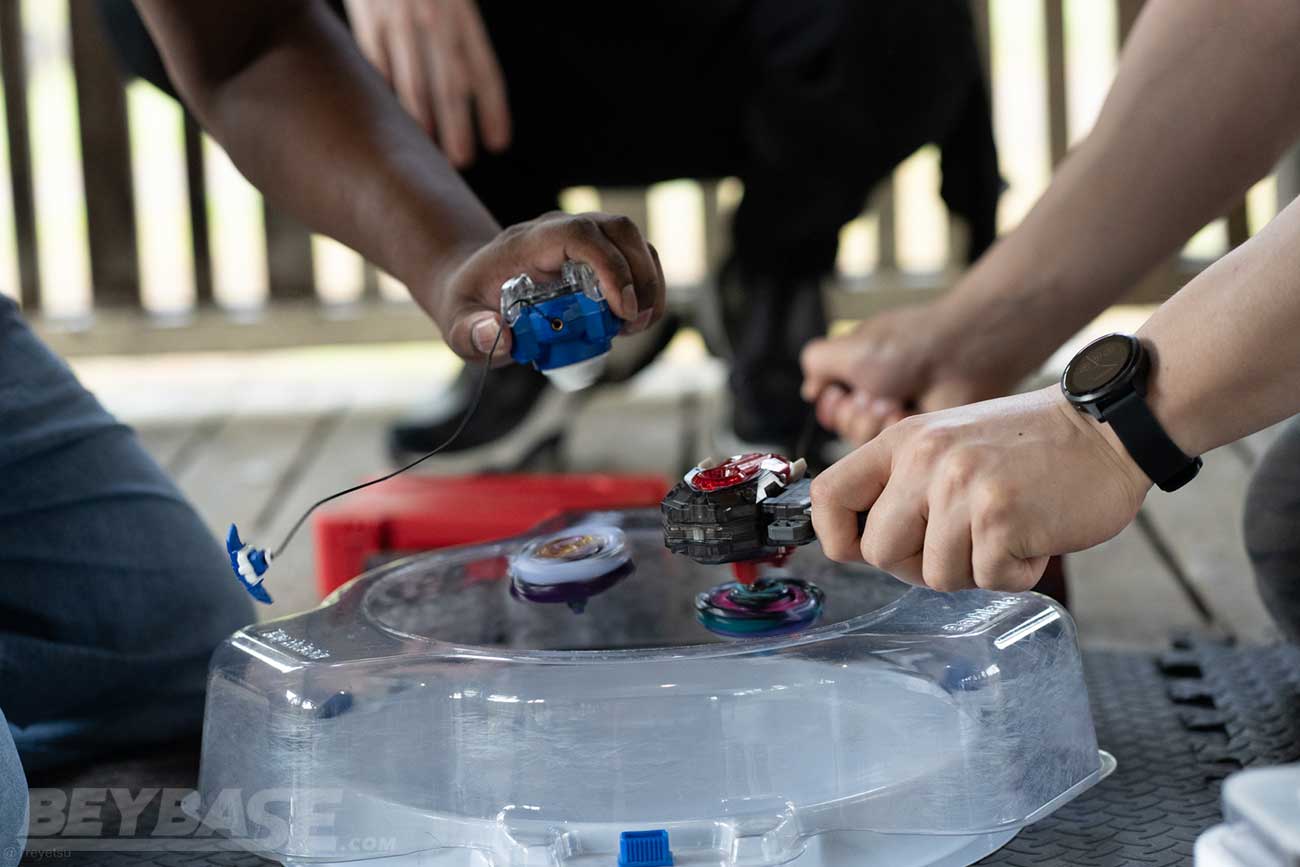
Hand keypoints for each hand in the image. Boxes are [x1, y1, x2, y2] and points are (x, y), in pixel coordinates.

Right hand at [345, 0, 508, 167]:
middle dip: (458, 125)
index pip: (484, 69)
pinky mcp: (367, 15)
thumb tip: (471, 77)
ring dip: (422, 117)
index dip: (492, 108)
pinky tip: (393, 117)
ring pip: (412, 78)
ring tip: (429, 146)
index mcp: (462, 11)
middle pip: (450, 83)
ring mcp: (398, 18)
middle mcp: (434, 18)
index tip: (499, 142)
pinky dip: (387, 91)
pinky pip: (377, 61)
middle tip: (464, 160)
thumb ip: (465, 28)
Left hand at [429, 211, 664, 361]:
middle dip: (640, 276)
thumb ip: (471, 333)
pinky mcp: (596, 249)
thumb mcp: (458, 324)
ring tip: (638, 324)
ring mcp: (581, 235)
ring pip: (633, 238)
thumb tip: (501, 336)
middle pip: (617, 229)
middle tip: (635, 323)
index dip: (609, 266)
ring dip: (650, 281)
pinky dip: (646, 284)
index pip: (578, 234)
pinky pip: (634, 254)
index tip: (621, 310)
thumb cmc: (469, 304)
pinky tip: (635, 318)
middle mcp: (557, 230)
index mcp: (526, 243)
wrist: (474, 283)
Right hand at [800, 301, 1035, 445]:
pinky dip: (901, 434)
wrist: (959, 355)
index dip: (834, 406)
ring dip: (878, 422)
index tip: (843, 393)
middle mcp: (878, 402)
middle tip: (875, 392)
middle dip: (858, 413)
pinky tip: (912, 411)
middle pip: (846, 432)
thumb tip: (811, 389)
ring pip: (866, 451)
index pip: (829, 410)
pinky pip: (894, 461)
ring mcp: (900, 426)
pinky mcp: (920, 447)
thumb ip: (816, 364)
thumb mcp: (847, 347)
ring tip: (896, 398)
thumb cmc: (910, 344)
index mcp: (859, 377)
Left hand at [810, 387, 1150, 591]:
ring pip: (934, 576)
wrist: (1107, 427)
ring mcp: (962, 488)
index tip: (862, 549)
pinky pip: (987, 581)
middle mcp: (925, 460)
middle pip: (879, 552)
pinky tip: (1034, 535)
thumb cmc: (1030, 445)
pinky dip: (1015, 573)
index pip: (829, 496)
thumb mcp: (948, 442)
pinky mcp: (1001, 519)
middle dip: (916, 565)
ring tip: (1006, 528)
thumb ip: (903, 484)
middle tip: (962, 543)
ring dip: (974, 569)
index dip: (837, 536)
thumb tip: (861, 543)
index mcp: (903, 441)